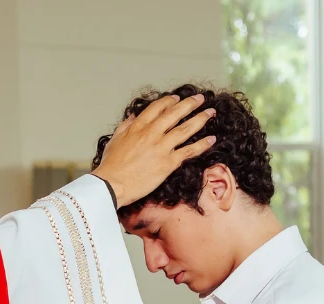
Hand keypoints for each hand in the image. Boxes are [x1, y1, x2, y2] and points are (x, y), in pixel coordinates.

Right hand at [91, 94, 217, 207]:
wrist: (112, 185)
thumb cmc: (110, 166)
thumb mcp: (114, 140)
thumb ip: (125, 126)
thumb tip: (132, 117)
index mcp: (137, 128)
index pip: (156, 108)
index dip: (168, 101)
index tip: (177, 98)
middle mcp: (151, 134)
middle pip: (175, 114)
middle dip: (190, 104)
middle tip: (200, 98)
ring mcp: (161, 147)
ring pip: (185, 129)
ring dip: (200, 119)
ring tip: (211, 113)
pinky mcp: (168, 163)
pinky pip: (189, 151)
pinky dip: (202, 145)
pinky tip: (212, 139)